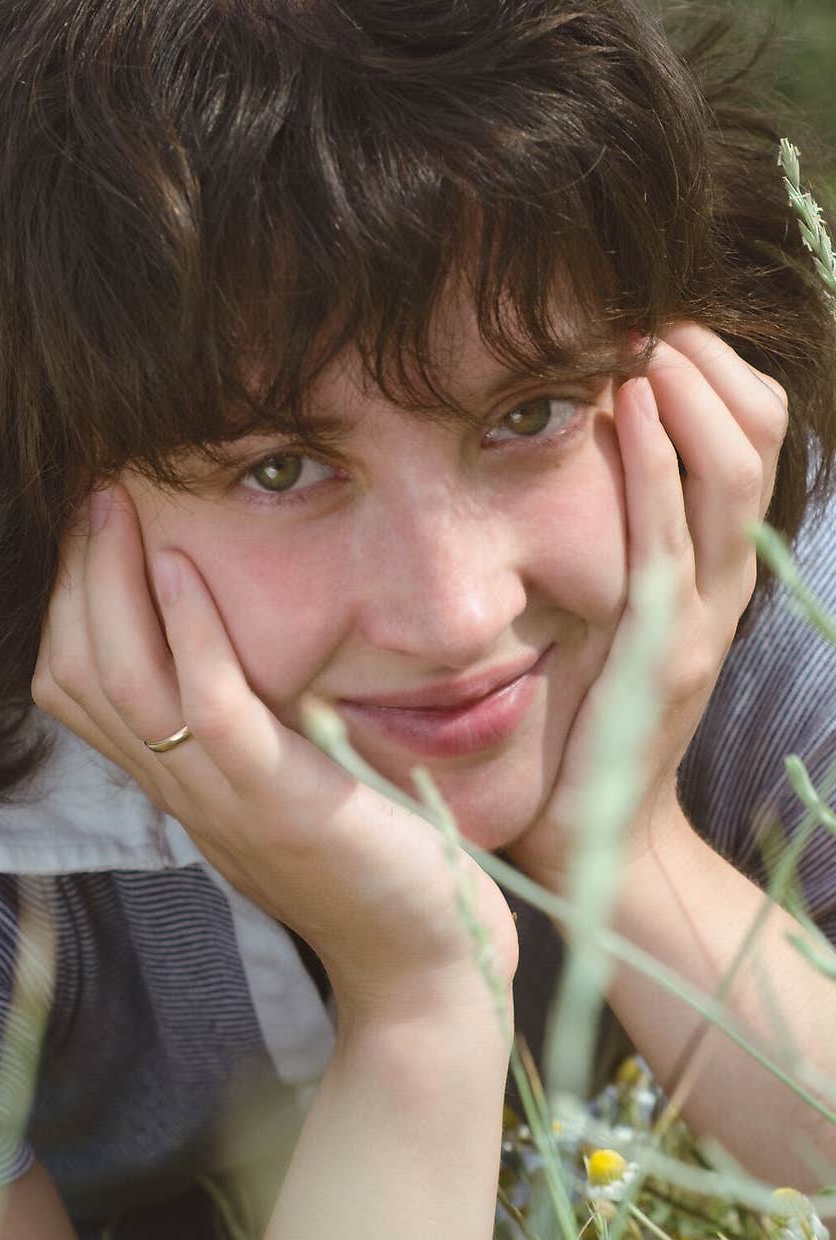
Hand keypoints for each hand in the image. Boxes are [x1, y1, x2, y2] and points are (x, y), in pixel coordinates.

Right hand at [31, 487, 517, 1020]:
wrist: (426, 964)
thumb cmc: (374, 869)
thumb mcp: (290, 793)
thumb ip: (251, 739)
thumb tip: (240, 664)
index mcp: (183, 787)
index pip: (79, 692)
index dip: (71, 607)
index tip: (99, 534)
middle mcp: (184, 793)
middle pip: (80, 676)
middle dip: (77, 577)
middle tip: (97, 495)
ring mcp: (223, 799)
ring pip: (122, 682)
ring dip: (111, 583)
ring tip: (119, 506)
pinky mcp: (278, 799)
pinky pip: (207, 704)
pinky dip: (185, 628)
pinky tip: (183, 566)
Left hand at [506, 322, 787, 890]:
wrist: (601, 838)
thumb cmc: (587, 725)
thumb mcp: (609, 618)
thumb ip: (612, 546)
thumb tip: (568, 452)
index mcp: (715, 567)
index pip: (749, 437)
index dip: (713, 366)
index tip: (651, 319)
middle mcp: (725, 582)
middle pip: (759, 436)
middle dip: (709, 357)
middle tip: (646, 313)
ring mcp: (704, 615)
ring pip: (734, 472)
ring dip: (691, 389)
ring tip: (642, 339)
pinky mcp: (664, 650)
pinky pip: (669, 536)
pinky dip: (654, 461)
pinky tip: (626, 402)